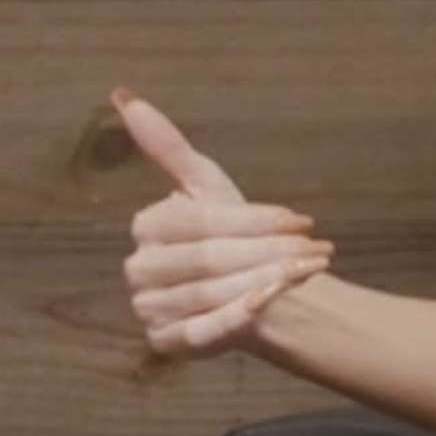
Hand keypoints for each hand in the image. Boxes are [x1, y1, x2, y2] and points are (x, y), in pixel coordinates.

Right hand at [115, 87, 330, 357]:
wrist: (253, 293)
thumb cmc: (232, 236)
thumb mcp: (205, 186)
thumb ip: (166, 145)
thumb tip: (122, 93)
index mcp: (145, 227)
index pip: (200, 221)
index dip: (252, 220)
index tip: (298, 219)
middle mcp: (140, 270)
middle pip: (207, 259)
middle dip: (265, 253)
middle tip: (314, 249)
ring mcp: (149, 309)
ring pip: (210, 294)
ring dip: (263, 283)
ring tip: (305, 272)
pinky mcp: (167, 342)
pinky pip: (201, 333)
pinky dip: (235, 319)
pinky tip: (267, 303)